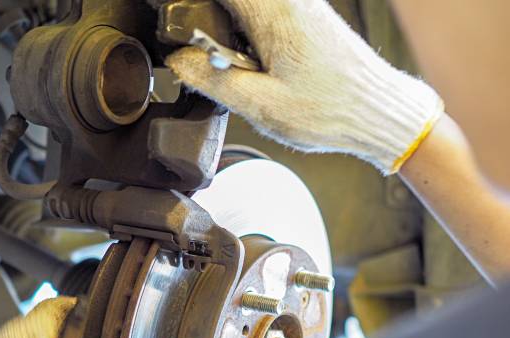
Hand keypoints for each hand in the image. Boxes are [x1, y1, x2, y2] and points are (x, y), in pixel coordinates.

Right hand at [166, 0, 443, 174]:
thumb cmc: (330, 112)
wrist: (378, 112)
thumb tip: (177, 62)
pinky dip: (247, 33)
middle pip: (228, 2)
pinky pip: (263, 14)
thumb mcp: (260, 105)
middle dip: (207, 22)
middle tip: (207, 60)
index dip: (186, 6)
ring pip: (245, 7)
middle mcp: (289, 0)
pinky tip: (254, 64)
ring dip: (227, 29)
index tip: (172, 20)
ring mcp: (300, 4)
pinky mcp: (306, 15)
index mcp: (274, 14)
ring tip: (236, 67)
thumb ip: (212, 80)